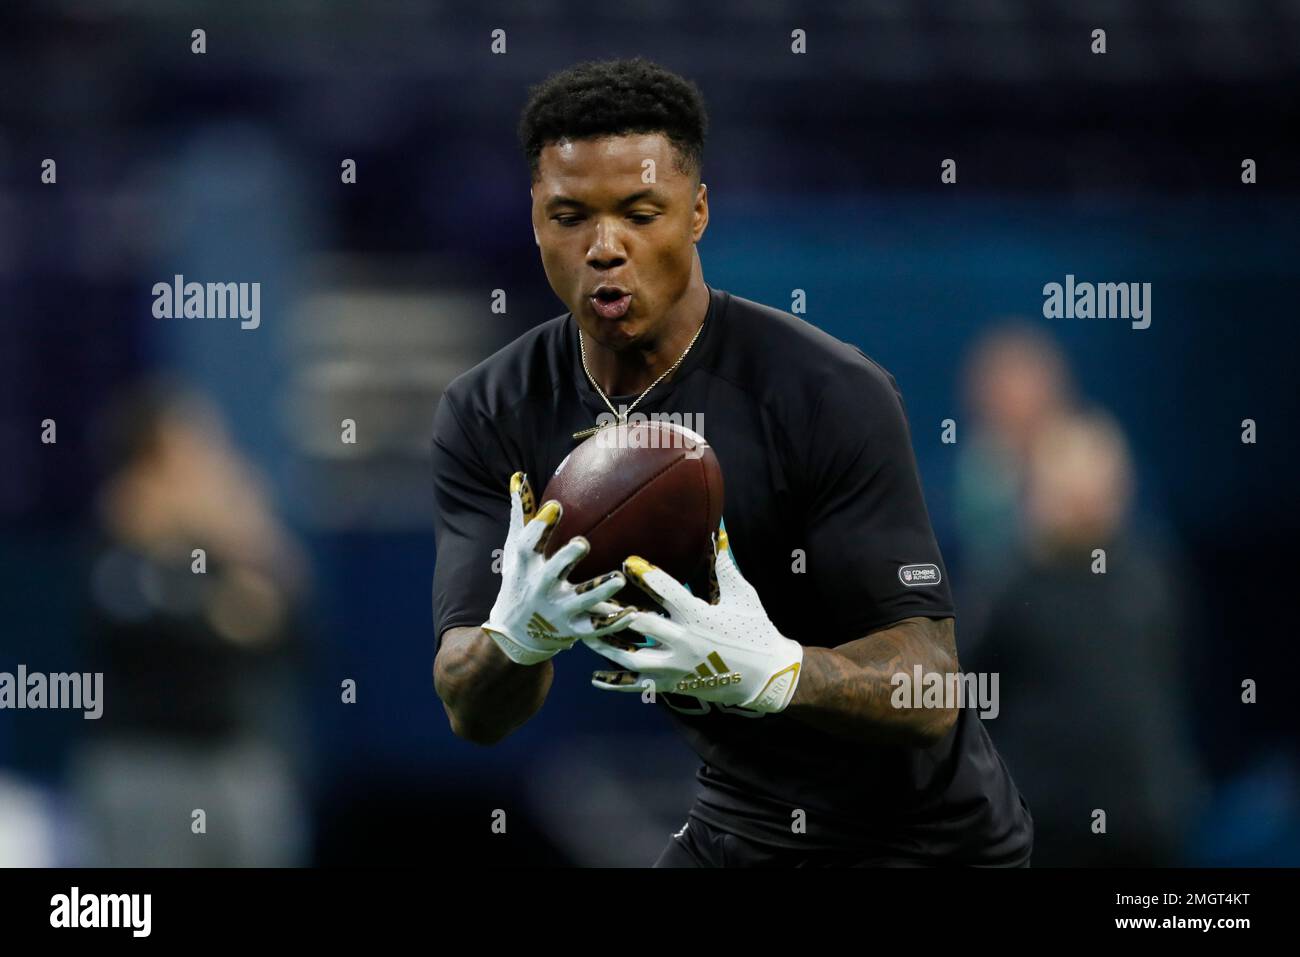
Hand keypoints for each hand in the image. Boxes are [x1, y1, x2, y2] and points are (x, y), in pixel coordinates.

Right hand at [482, 472, 636, 664]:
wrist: (516, 634)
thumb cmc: (520, 582)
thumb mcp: (516, 552)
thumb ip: (521, 515)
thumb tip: (519, 477)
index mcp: (526, 566)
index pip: (528, 545)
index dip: (540, 527)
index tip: (555, 506)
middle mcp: (540, 588)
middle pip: (551, 574)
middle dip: (565, 559)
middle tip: (583, 543)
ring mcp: (558, 611)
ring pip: (580, 601)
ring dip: (599, 590)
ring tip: (619, 579)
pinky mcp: (574, 629)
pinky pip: (596, 628)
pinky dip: (614, 623)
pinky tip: (633, 612)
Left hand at [582, 528, 803, 712]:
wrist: (766, 677)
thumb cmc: (756, 629)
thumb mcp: (743, 594)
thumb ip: (725, 563)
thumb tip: (719, 530)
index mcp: (699, 616)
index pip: (666, 591)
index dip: (645, 575)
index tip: (626, 561)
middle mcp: (684, 642)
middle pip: (638, 623)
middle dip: (611, 609)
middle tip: (587, 594)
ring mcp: (676, 666)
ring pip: (631, 657)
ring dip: (605, 645)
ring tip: (583, 631)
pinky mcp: (674, 685)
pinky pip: (639, 686)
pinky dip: (615, 683)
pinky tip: (594, 676)